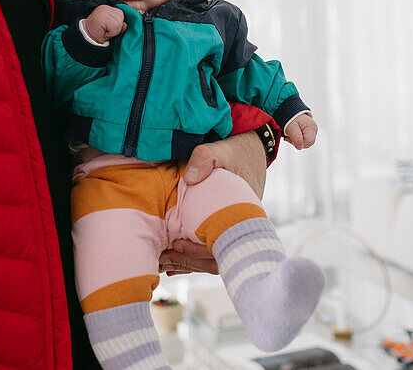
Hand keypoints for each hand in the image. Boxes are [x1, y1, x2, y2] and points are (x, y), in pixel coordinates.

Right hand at [82, 5, 125, 43]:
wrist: (85, 39)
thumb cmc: (97, 34)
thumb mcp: (110, 30)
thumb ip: (118, 26)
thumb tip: (125, 25)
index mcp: (106, 8)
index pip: (120, 14)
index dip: (116, 24)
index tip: (106, 28)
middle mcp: (105, 7)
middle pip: (121, 17)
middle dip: (116, 27)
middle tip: (105, 31)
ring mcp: (103, 11)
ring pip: (119, 22)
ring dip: (113, 31)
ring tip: (104, 32)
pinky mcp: (103, 16)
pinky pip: (115, 26)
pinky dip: (111, 33)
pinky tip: (103, 33)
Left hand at [157, 132, 267, 275]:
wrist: (250, 149)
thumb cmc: (235, 151)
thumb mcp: (220, 149)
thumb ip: (205, 158)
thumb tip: (189, 178)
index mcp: (243, 213)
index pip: (224, 245)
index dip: (200, 251)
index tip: (177, 244)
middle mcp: (241, 227)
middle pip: (217, 258)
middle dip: (189, 262)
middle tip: (163, 261)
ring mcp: (234, 229)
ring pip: (213, 257)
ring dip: (189, 263)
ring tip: (163, 264)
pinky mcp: (225, 228)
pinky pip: (211, 249)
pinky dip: (193, 257)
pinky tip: (174, 264)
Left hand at [284, 113, 317, 148]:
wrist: (289, 109)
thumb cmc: (290, 117)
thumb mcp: (291, 128)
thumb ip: (296, 138)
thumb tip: (299, 147)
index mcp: (312, 128)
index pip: (309, 142)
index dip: (299, 143)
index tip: (289, 138)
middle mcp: (314, 129)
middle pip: (307, 143)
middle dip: (297, 142)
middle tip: (288, 137)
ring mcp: (312, 131)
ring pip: (305, 142)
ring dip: (296, 140)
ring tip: (290, 134)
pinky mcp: (308, 131)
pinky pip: (303, 139)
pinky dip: (297, 138)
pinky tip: (292, 134)